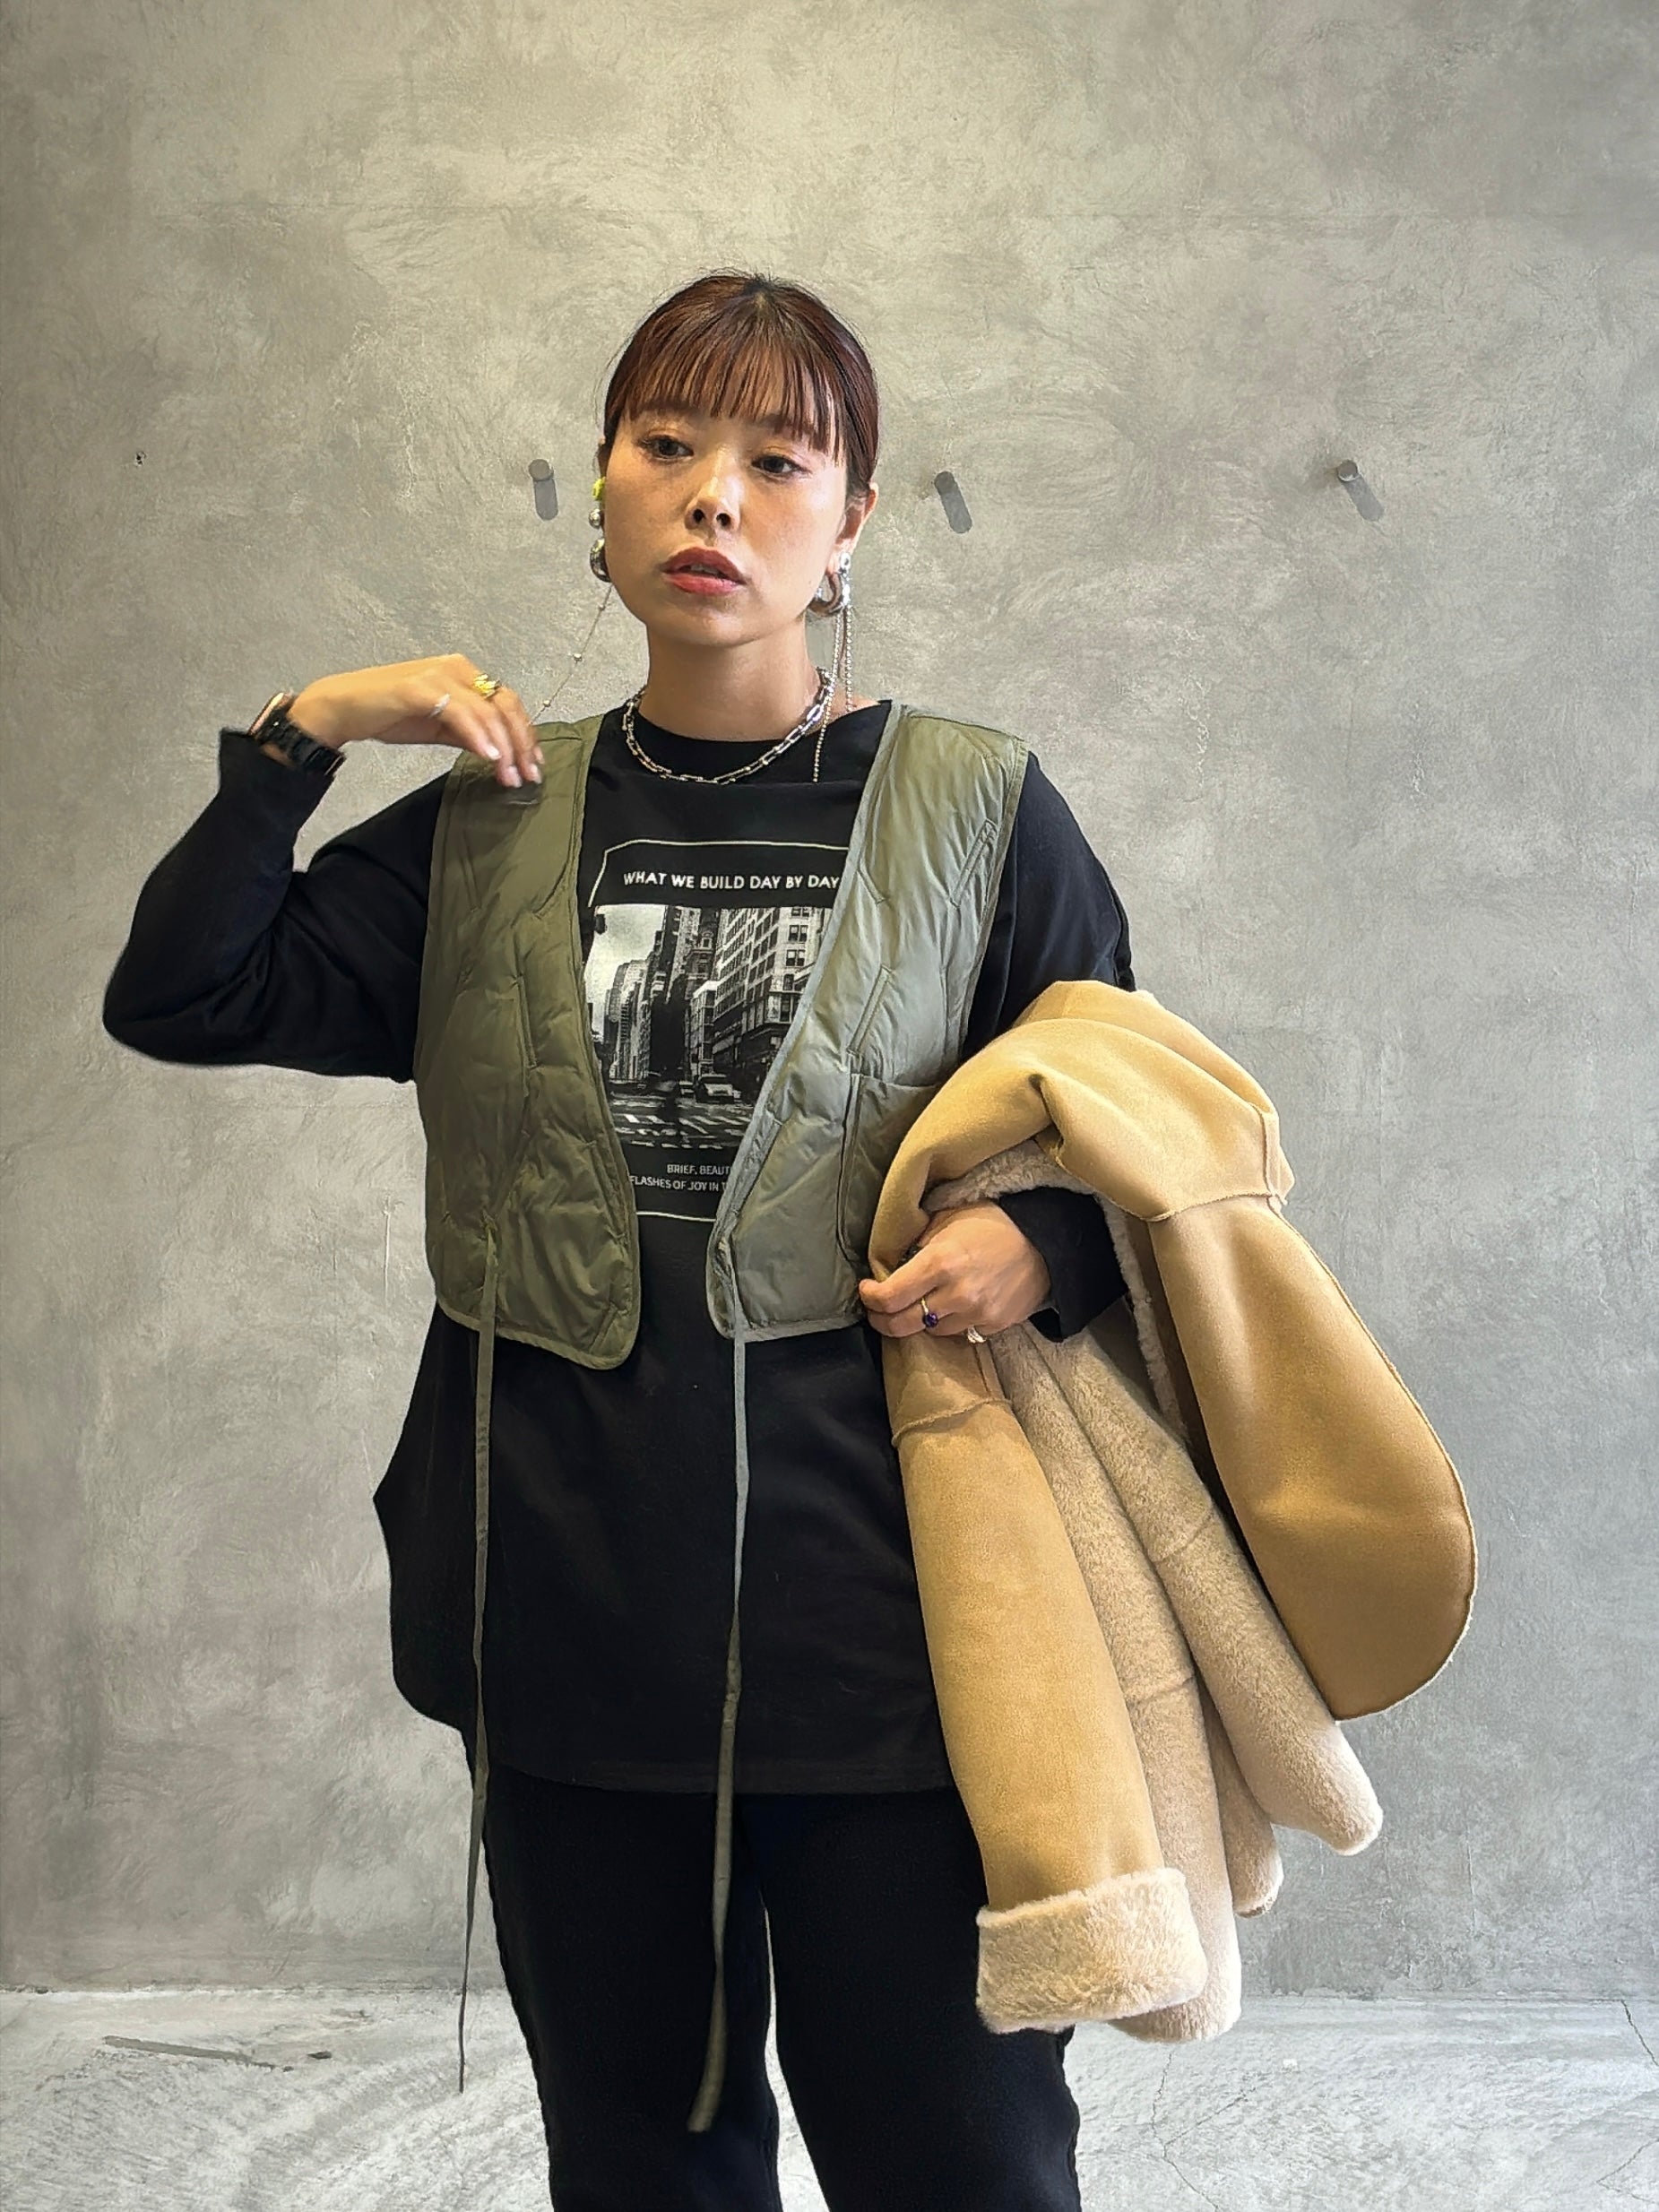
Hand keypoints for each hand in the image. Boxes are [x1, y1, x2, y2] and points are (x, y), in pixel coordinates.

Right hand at [285, 655, 544, 788]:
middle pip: (505, 705)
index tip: (533, 763)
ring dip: (504, 748)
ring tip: (509, 775)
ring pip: (487, 711)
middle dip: (521, 744)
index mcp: (463, 674)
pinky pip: (460, 713)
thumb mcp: (439, 726)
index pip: (507, 702)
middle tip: (527, 775)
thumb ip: (469, 733)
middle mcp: (456, 669)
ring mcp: (438, 676)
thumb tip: (499, 752)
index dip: (525, 733)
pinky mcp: (420, 689)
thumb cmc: (388, 714)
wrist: (343, 708)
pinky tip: (489, 757)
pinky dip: (478, 737)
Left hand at [857, 1200, 1052, 1339]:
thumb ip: (917, 1244)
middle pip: (901, 1325)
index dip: (870, 1297)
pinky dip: (950, 1322)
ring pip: (929, 1331)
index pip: (889, 1296)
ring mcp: (977, 1313)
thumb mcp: (947, 1220)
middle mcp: (956, 1293)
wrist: (1044, 1240)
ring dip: (919, 1319)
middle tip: (878, 1310)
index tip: (867, 1289)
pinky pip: (959, 1332)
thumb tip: (891, 1266)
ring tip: (922, 1302)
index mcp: (939, 1262)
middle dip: (882, 1320)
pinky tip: (953, 1305)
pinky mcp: (994, 1325)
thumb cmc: (992, 1222)